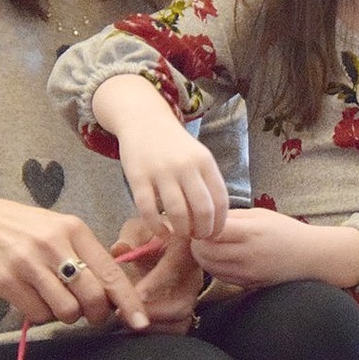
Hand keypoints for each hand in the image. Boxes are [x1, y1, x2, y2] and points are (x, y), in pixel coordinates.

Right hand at [0, 194, 148, 330]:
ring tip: (55, 298)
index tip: (140, 322)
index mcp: (75, 230)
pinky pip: (38, 315)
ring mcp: (30, 263)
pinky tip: (32, 297)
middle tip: (89, 313)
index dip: (128, 301)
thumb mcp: (61, 231)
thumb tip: (113, 297)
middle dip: (96, 314)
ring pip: (67, 311)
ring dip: (66, 315)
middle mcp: (55, 245)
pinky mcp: (8, 281)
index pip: (111, 272)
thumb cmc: (26, 229)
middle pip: (93, 297)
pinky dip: (40, 314)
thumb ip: (87, 258)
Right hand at [93, 74, 228, 239]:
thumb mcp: (198, 155)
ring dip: (182, 231)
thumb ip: (207, 181)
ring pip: (177, 212)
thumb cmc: (174, 145)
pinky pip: (148, 210)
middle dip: (203, 231)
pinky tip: (162, 233)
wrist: (143, 120)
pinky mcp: (138, 177)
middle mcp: (185, 166)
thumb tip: (216, 218)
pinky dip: (157, 227)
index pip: (220, 200)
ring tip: (182, 235)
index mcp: (205, 162)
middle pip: (202, 209)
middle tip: (199, 238)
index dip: (220, 223)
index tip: (215, 234)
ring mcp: (161, 171)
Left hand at [112, 220, 202, 333]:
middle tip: (124, 312)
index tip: (134, 293)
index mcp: (185, 249)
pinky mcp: (186, 309)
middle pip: (181, 304)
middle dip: (152, 312)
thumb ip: (128, 237)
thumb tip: (119, 249)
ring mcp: (192, 295)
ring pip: (180, 320)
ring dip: (152, 325)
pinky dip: (157, 330)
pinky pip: (177, 328)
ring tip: (126, 320)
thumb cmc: (151, 235)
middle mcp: (193, 275)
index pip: (174, 268)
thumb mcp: (139, 228)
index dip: (155, 284)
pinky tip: (135, 323)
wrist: (167, 243)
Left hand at [191, 207, 358, 288]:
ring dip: (201, 256)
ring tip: (204, 245)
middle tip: (195, 234)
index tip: (197, 220)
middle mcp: (248, 254)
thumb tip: (204, 215)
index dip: (198, 226)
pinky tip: (217, 257)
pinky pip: (220, 276)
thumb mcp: (260, 214)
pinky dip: (213, 267)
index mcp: (251, 232)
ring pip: (209, 267)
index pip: (210, 231)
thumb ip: (232, 216)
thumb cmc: (285, 230)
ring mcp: (247, 273)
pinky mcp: (248, 284)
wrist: (310, 256)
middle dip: (195, 243)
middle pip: (205, 252)